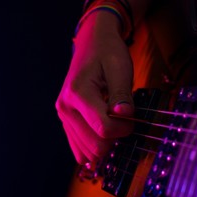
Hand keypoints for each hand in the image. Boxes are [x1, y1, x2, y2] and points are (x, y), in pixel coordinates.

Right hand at [55, 11, 134, 164]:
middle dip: (115, 136)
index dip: (124, 128)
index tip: (132, 116)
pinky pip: (79, 149)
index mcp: (78, 93)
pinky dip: (95, 145)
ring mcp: (63, 116)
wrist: (92, 44)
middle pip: (95, 145)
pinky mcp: (65, 121)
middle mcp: (65, 108)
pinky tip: (104, 131)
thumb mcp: (120, 67)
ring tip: (113, 120)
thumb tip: (124, 115)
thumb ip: (122, 93)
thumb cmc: (108, 53)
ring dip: (106, 142)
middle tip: (123, 118)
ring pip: (87, 151)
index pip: (104, 129)